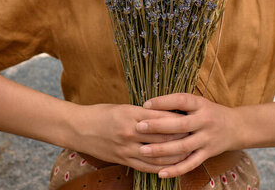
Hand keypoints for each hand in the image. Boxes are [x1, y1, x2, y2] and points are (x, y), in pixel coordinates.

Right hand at [68, 103, 190, 172]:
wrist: (78, 129)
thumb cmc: (100, 114)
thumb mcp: (123, 107)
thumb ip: (143, 112)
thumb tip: (164, 114)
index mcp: (131, 115)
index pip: (161, 118)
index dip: (178, 119)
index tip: (190, 117)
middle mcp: (131, 132)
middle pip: (163, 136)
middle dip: (182, 136)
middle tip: (195, 134)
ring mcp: (127, 148)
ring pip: (158, 154)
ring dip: (176, 154)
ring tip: (189, 151)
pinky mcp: (123, 160)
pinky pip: (146, 167)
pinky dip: (161, 167)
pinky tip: (172, 166)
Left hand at [136, 93, 241, 177]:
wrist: (236, 127)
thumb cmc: (210, 112)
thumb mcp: (198, 102)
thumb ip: (179, 104)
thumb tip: (150, 106)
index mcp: (201, 105)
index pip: (181, 100)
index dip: (163, 102)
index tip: (145, 105)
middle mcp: (205, 121)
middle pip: (180, 125)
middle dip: (158, 126)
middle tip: (139, 127)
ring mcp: (207, 139)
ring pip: (183, 147)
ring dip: (162, 150)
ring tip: (143, 150)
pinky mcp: (208, 153)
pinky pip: (190, 164)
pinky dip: (176, 170)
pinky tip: (160, 172)